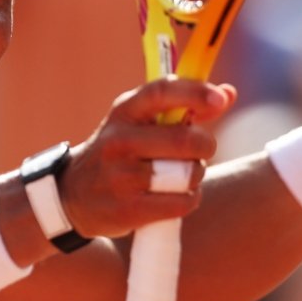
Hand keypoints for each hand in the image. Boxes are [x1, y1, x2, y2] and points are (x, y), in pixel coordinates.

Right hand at [58, 78, 234, 238]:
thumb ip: (184, 107)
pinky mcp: (128, 209)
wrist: (72, 196)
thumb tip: (229, 93)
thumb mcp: (139, 123)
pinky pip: (181, 202)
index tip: (221, 99)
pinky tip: (176, 197)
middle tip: (201, 151)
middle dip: (205, 146)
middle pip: (184, 140)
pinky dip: (189, 200)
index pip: (162, 91)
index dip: (196, 93)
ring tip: (182, 176)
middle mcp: (119, 140)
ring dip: (195, 176)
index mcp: (124, 111)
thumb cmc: (120, 153)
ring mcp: (121, 177)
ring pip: (186, 174)